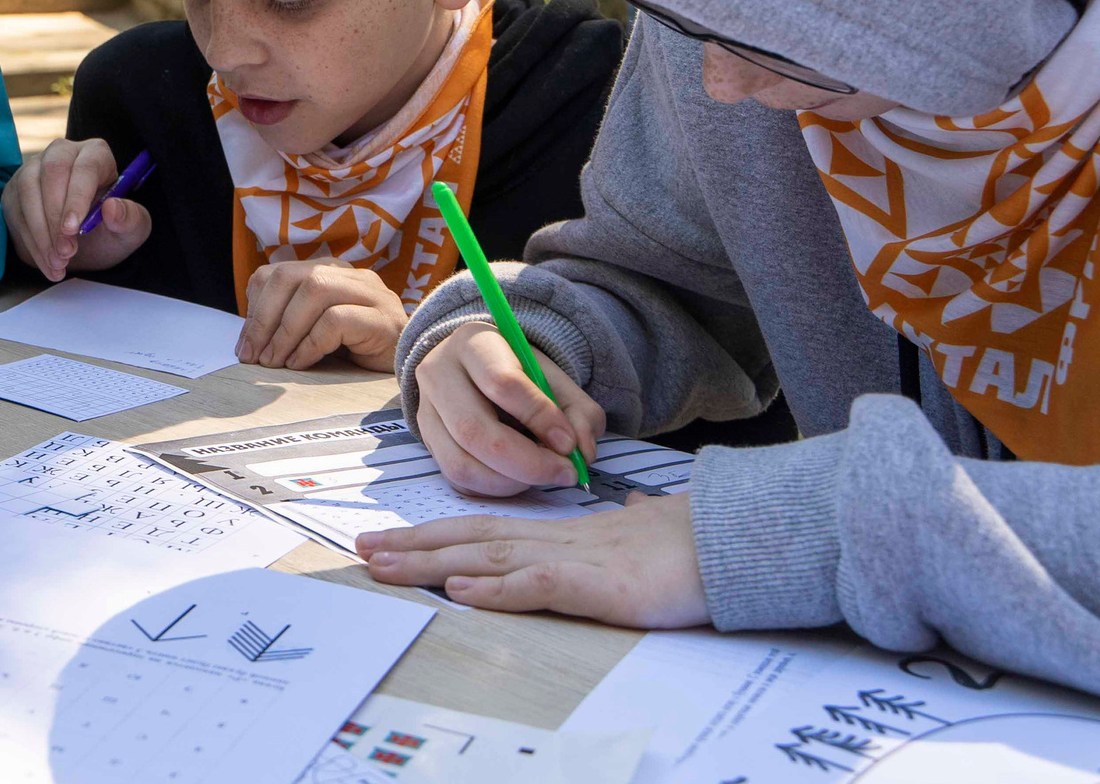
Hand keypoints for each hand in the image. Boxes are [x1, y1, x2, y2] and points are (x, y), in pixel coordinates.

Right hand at [1, 137, 149, 282]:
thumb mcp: (131, 230)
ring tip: (58, 262)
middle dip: (55, 216)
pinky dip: (30, 242)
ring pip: (28, 190)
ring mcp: (33, 169)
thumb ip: (130, 219)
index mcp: (95, 154)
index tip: (72, 229)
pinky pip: (16, 211)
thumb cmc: (109, 230)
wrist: (82, 245)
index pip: (85, 167)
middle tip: (65, 252)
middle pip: (51, 172)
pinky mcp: (15, 190)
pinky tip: (46, 262)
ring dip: (40, 232)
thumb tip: (112, 208)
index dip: (77, 197)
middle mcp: (62, 152)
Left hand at [236, 261, 403, 370]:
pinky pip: (336, 320)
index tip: (245, 345)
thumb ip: (288, 325)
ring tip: (275, 362)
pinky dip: (310, 344)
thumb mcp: (316, 335)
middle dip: (264, 317)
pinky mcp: (384, 319)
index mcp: (330, 272)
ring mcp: (372, 294)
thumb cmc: (358, 355)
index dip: (255, 306)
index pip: (278, 272)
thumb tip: (248, 341)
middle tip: (252, 355)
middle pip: (292, 276)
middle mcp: (351, 275)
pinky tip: (301, 364)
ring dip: (285, 330)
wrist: (411, 372)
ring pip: (314, 291)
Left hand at [355, 493, 707, 628]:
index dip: (437, 534)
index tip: (393, 540)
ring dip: (431, 563)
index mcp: (566, 534)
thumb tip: (632, 508)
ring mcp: (577, 560)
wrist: (738, 539)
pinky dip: (495, 589)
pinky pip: (538, 586)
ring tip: (384, 566)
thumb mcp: (652, 530)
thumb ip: (632, 521)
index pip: (487, 530)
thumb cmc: (696, 539)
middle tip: (361, 551)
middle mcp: (559, 541)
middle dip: (413, 546)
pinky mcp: (600, 585)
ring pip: (488, 557)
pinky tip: (460, 591)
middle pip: (472, 539)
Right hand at [412, 321, 604, 494]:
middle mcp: (438, 374)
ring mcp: (426, 411)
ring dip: (511, 482)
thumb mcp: (554, 377)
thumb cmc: (520, 372)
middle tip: (564, 472)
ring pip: (461, 463)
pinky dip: (494, 489)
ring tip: (541, 476)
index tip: (569, 443)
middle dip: (527, 463)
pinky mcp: (427, 442)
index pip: (501, 383)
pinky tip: (518, 477)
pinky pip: (458, 480)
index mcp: (473, 344)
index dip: (539, 417)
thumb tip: (581, 451)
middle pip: (474, 430)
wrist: (477, 368)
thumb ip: (579, 411)